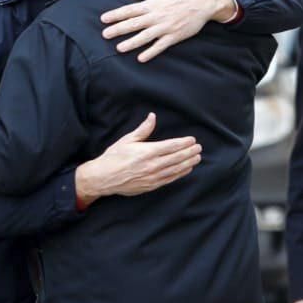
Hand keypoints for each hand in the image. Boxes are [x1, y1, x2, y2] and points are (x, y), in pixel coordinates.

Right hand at [74, 112, 201, 205]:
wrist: (104, 178)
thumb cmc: (114, 157)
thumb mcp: (127, 140)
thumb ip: (143, 129)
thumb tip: (152, 116)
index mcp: (147, 152)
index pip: (171, 146)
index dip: (184, 143)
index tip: (192, 140)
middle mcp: (152, 165)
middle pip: (176, 158)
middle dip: (189, 152)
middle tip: (199, 148)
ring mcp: (152, 177)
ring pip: (176, 169)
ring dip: (188, 163)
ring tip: (197, 158)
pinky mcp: (151, 185)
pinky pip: (170, 179)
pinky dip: (180, 174)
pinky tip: (186, 169)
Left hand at [100, 0, 235, 62]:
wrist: (201, 2)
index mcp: (151, 4)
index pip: (129, 10)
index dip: (116, 15)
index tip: (103, 19)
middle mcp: (156, 16)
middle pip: (133, 24)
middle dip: (118, 29)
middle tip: (105, 35)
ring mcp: (165, 27)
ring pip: (145, 37)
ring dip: (131, 43)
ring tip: (119, 48)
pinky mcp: (174, 36)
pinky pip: (160, 46)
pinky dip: (151, 52)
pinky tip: (141, 58)